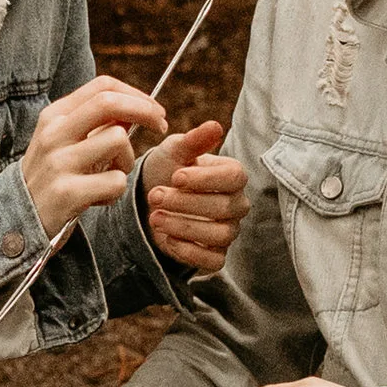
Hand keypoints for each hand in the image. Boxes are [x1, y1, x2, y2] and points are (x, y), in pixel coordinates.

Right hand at [21, 76, 166, 240]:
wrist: (17, 218)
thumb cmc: (52, 177)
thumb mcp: (65, 142)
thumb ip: (96, 124)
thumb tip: (138, 107)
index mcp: (55, 115)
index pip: (103, 86)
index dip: (136, 95)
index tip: (154, 110)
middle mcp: (54, 133)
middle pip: (110, 103)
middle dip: (145, 111)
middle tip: (161, 126)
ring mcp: (59, 162)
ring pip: (117, 141)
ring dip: (126, 161)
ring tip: (110, 176)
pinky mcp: (67, 192)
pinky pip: (116, 181)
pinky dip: (115, 192)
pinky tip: (97, 198)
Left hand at [138, 119, 247, 276]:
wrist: (149, 199)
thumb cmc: (167, 169)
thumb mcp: (174, 151)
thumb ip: (194, 141)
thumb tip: (215, 126)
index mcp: (233, 176)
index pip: (234, 177)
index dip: (205, 178)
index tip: (176, 177)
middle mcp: (237, 204)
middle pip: (224, 207)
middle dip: (185, 202)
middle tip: (155, 196)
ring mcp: (228, 231)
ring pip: (219, 235)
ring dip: (183, 226)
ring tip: (155, 217)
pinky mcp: (216, 255)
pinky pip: (213, 260)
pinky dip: (188, 251)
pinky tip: (166, 238)